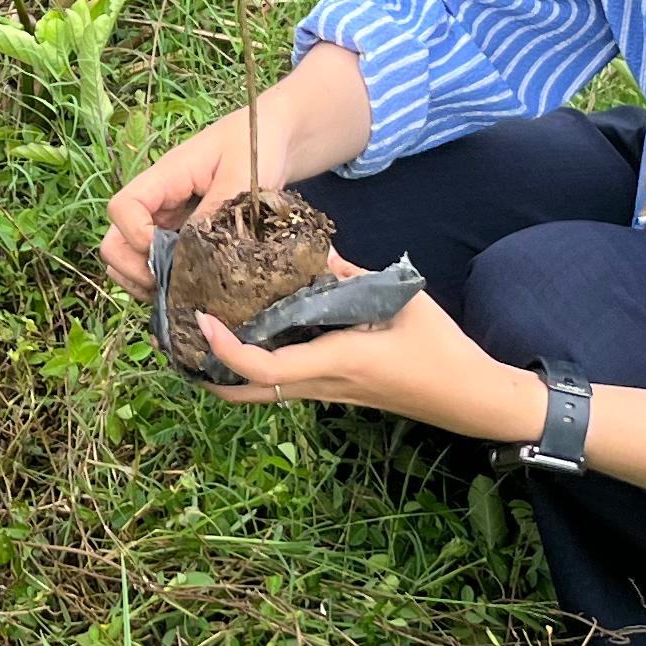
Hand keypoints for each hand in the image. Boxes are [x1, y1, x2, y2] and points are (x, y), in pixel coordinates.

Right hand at [102, 110, 259, 293]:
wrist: (274, 136)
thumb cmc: (257, 144)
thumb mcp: (243, 175)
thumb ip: (215, 211)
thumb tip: (191, 252)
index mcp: (164, 178)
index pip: (122, 208)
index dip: (136, 236)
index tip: (169, 254)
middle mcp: (157, 202)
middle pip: (114, 240)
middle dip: (134, 269)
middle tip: (171, 286)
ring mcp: (166, 220)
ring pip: (128, 257)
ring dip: (143, 280)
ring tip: (178, 292)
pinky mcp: (180, 236)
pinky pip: (153, 263)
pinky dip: (161, 283)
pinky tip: (188, 288)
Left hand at [198, 280, 534, 439]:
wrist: (465, 395)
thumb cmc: (437, 349)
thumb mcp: (396, 300)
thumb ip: (351, 275)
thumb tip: (314, 249)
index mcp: (332, 362)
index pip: (261, 366)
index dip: (223, 348)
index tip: (203, 318)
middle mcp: (320, 384)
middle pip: (245, 391)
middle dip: (207, 370)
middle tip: (181, 336)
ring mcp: (325, 393)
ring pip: (261, 391)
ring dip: (227, 371)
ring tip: (206, 333)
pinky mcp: (333, 391)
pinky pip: (281, 384)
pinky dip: (255, 367)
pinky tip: (251, 337)